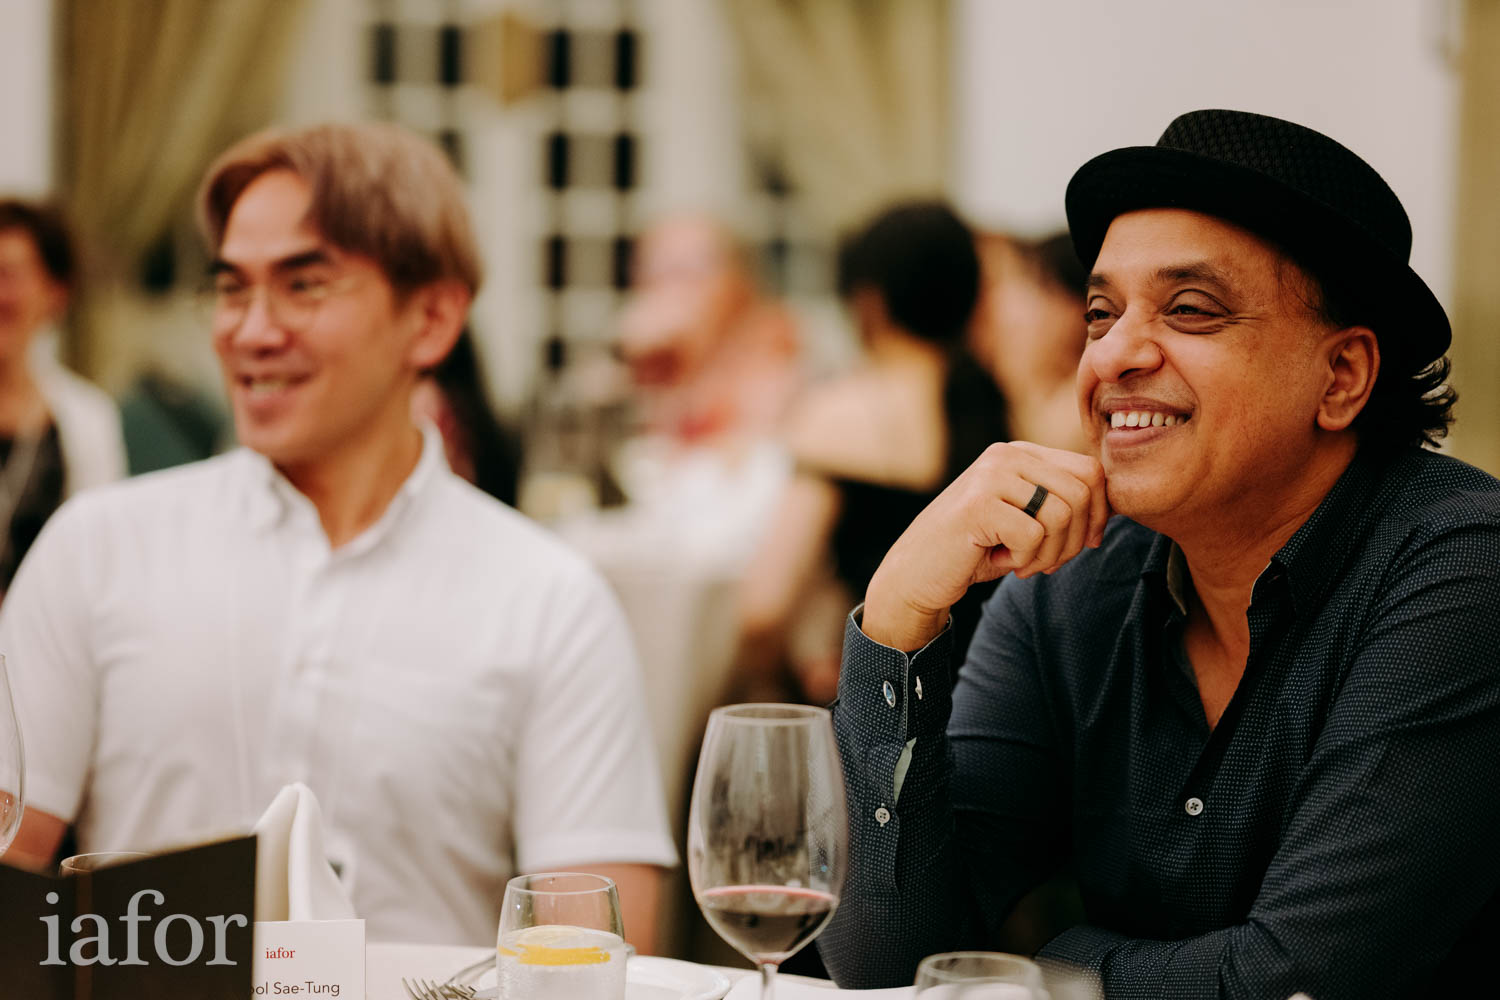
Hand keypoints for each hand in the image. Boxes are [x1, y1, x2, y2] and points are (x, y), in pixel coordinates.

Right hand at [862, 442, 1108, 649]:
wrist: (915, 574)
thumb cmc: (975, 551)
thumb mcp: (1026, 521)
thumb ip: (1061, 506)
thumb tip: (1114, 509)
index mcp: (1021, 454)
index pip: (1091, 471)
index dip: (1100, 513)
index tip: (1085, 544)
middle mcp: (1006, 455)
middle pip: (1083, 492)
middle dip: (1075, 540)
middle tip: (1047, 563)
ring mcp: (989, 475)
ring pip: (1061, 515)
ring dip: (1049, 554)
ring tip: (1022, 564)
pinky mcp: (977, 504)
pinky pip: (1033, 536)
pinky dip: (1023, 561)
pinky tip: (999, 562)